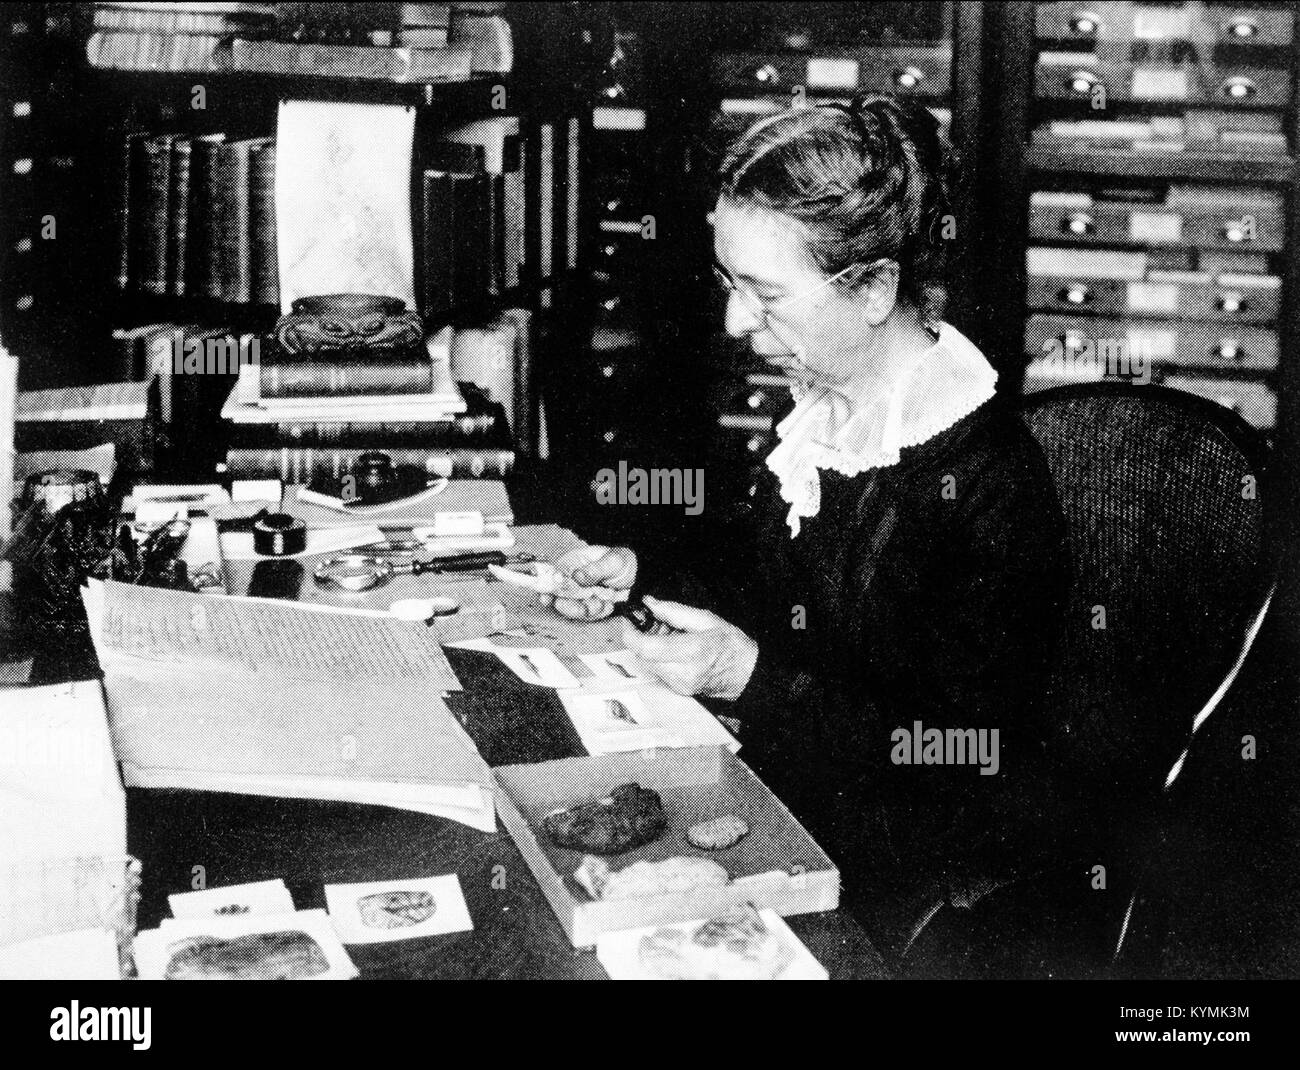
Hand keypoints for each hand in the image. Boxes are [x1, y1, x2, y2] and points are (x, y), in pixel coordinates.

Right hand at [542, 544, 636, 620]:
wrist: (638, 578)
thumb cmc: (623, 563)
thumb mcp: (612, 562)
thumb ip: (595, 570)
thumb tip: (577, 575)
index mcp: (574, 563)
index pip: (554, 574)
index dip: (547, 586)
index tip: (546, 597)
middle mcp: (573, 579)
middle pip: (559, 595)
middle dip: (569, 605)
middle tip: (579, 607)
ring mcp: (580, 593)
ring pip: (572, 608)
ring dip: (587, 610)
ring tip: (603, 603)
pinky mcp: (588, 605)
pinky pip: (587, 615)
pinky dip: (598, 613)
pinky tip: (608, 605)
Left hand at [620, 596, 758, 699]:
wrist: (747, 674)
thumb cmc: (732, 646)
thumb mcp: (706, 619)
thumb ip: (674, 611)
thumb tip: (650, 603)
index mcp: (692, 652)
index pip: (646, 648)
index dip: (631, 633)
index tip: (629, 620)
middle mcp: (683, 672)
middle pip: (642, 656)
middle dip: (640, 637)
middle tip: (651, 622)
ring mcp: (680, 685)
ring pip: (648, 664)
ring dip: (649, 647)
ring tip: (667, 634)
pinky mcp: (678, 689)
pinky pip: (658, 670)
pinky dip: (658, 657)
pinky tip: (672, 647)